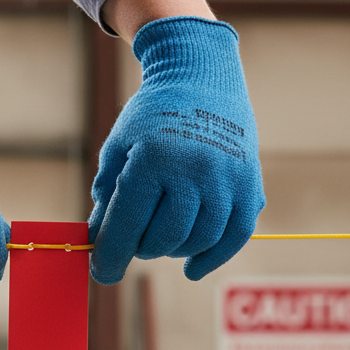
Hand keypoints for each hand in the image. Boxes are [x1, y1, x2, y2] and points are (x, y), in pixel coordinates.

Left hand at [88, 17, 264, 284]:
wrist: (202, 76)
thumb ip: (107, 195)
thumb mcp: (119, 147)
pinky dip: (212, 257)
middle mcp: (194, 169)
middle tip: (135, 239)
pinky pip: (235, 236)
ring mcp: (227, 178)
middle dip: (142, 247)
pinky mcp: (250, 184)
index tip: (102, 273)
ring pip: (198, 240)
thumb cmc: (152, 116)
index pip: (127, 224)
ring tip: (161, 238)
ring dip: (174, 249)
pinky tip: (191, 267)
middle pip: (164, 238)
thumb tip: (99, 241)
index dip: (111, 256)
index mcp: (153, 159)